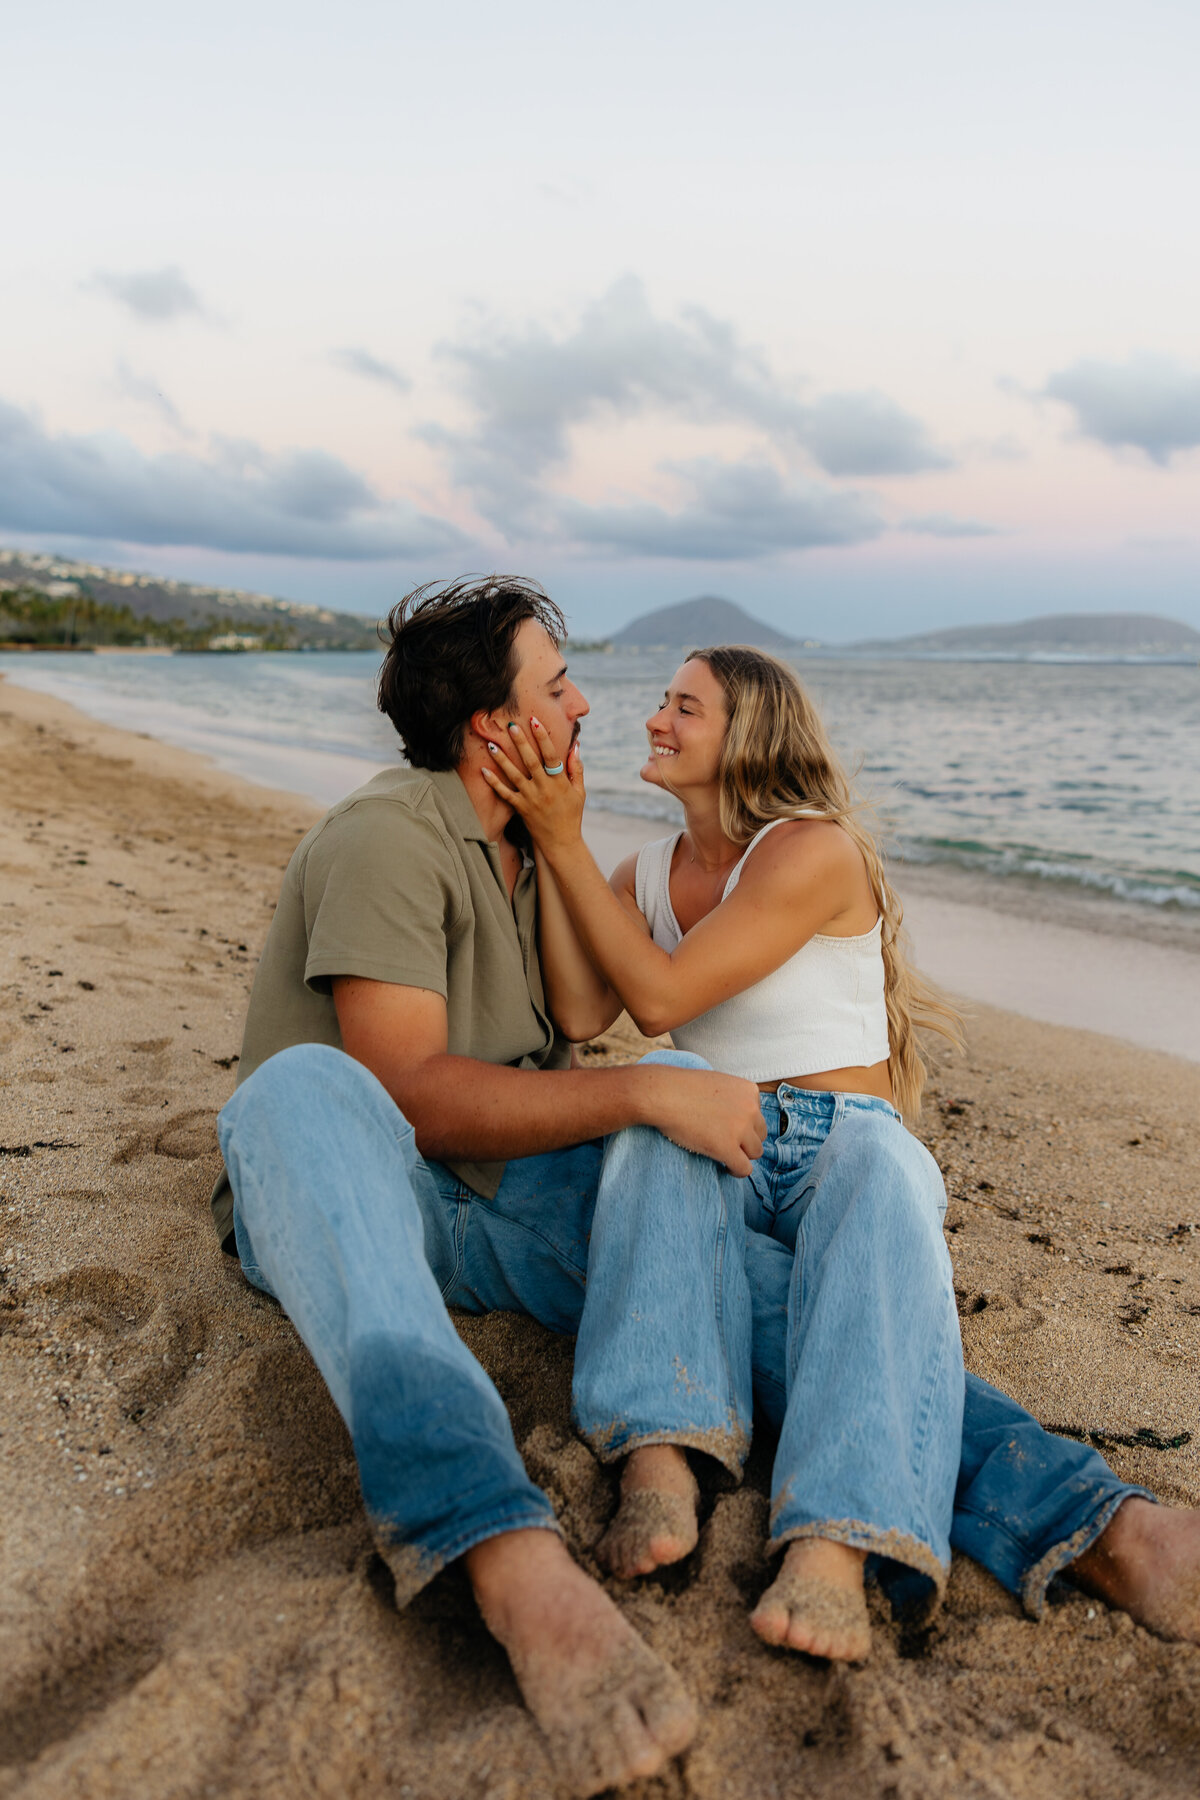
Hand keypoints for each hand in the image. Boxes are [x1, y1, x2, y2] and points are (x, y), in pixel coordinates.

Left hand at [482, 718, 585, 847]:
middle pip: (530, 761)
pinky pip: (505, 794)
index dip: (543, 738)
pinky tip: (484, 770)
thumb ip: (576, 768)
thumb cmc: (572, 815)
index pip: (551, 755)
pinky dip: (494, 782)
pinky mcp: (521, 808)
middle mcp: (544, 789)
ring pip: (514, 775)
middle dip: (520, 742)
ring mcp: (531, 799)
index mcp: (560, 782)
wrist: (561, 843)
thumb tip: (575, 745)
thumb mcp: (579, 792)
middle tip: (511, 725)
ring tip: (491, 744)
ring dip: (502, 759)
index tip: (535, 721)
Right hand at [642, 1067, 765, 1176]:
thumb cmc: (682, 1088)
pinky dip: (737, 1171)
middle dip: (746, 1140)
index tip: (728, 1127)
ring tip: (727, 1156)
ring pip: (755, 1152)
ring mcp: (741, 1129)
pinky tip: (726, 1168)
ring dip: (742, 1155)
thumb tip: (735, 1118)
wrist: (665, 1095)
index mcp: (749, 1091)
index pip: (758, 1115)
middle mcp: (751, 1109)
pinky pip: (744, 1168)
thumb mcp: (718, 1083)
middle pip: (760, 1134)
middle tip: (728, 1142)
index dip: (744, 1124)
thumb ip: (733, 1098)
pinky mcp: (728, 1148)